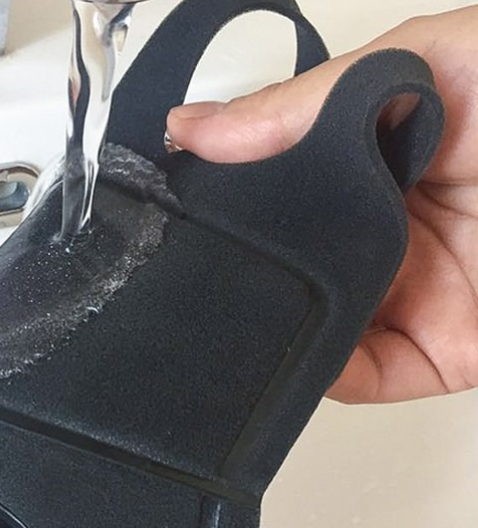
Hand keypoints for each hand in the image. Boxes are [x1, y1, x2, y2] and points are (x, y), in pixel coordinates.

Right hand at [167, 9, 477, 403]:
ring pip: (317, 327)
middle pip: (293, 264)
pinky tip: (299, 356)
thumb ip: (308, 102)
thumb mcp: (430, 64)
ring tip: (234, 320)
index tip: (177, 210)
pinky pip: (360, 376)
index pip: (278, 191)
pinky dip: (323, 375)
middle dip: (247, 273)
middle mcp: (385, 231)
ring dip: (279, 329)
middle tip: (193, 274)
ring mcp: (409, 296)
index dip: (226, 202)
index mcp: (374, 161)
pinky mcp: (436, 355)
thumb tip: (195, 127)